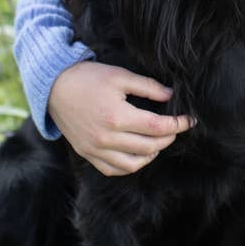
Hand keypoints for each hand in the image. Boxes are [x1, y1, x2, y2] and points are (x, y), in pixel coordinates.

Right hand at [49, 61, 194, 175]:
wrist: (54, 88)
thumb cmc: (89, 78)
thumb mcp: (121, 76)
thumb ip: (148, 87)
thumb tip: (171, 95)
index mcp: (117, 117)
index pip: (157, 127)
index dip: (178, 124)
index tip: (190, 120)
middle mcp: (106, 138)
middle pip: (149, 146)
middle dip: (169, 137)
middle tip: (176, 127)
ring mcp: (95, 149)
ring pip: (133, 163)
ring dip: (152, 154)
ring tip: (160, 140)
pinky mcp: (87, 154)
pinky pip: (113, 170)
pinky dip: (131, 165)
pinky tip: (140, 152)